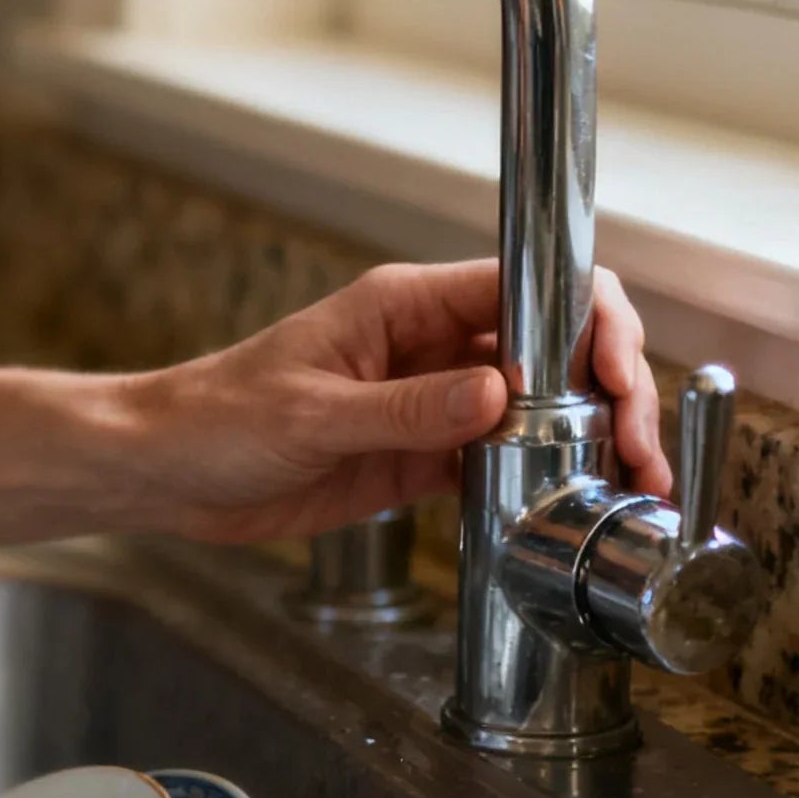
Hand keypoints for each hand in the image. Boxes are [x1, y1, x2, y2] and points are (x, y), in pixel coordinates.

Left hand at [139, 260, 663, 544]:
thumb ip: (406, 410)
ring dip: (589, 441)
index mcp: (403, 305)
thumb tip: (497, 398)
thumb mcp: (309, 414)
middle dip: (608, 390)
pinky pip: (499, 462)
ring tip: (632, 486)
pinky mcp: (417, 458)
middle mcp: (427, 346)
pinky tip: (573, 509)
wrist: (161, 471)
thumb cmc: (212, 418)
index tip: (614, 376)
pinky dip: (541, 482)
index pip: (526, 288)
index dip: (587, 324)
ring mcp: (428, 403)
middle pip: (551, 350)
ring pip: (537, 409)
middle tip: (637, 449)